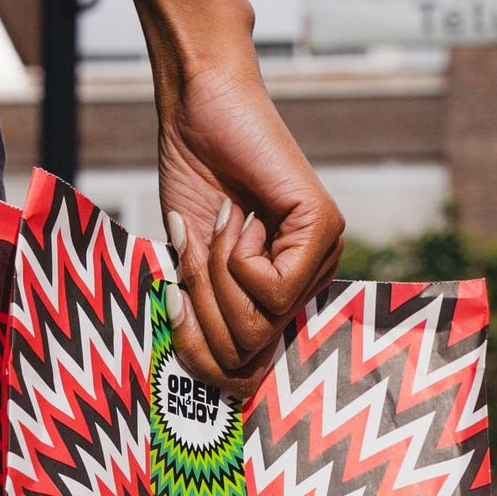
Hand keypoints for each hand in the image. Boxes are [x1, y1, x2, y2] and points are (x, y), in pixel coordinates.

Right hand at [152, 33, 344, 398]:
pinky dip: (235, 257)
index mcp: (279, 297)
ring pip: (258, 326)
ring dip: (216, 279)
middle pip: (247, 355)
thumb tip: (214, 384)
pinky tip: (238, 215)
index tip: (173, 304)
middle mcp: (310, 283)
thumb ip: (205, 318)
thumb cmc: (194, 183)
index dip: (199, 356)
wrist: (198, 112)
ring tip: (220, 225)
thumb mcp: (192, 268)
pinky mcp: (323, 230)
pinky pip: (272, 289)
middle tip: (196, 252)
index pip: (246, 374)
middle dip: (203, 311)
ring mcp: (323, 257)